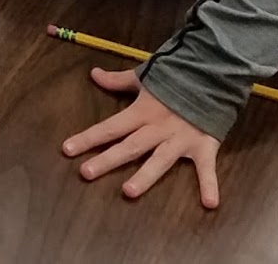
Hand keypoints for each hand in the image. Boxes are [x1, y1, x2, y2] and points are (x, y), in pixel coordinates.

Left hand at [61, 67, 221, 208]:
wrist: (209, 73)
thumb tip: (93, 73)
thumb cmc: (174, 77)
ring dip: (145, 176)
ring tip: (128, 192)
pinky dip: (210, 185)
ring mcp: (180, 139)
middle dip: (107, 160)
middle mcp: (157, 128)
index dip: (88, 138)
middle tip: (86, 172)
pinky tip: (210, 204)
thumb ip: (118, 80)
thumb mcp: (144, 76)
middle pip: (129, 146)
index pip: (110, 127)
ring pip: (159, 160)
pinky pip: (207, 169)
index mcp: (142, 112)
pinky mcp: (203, 146)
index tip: (67, 150)